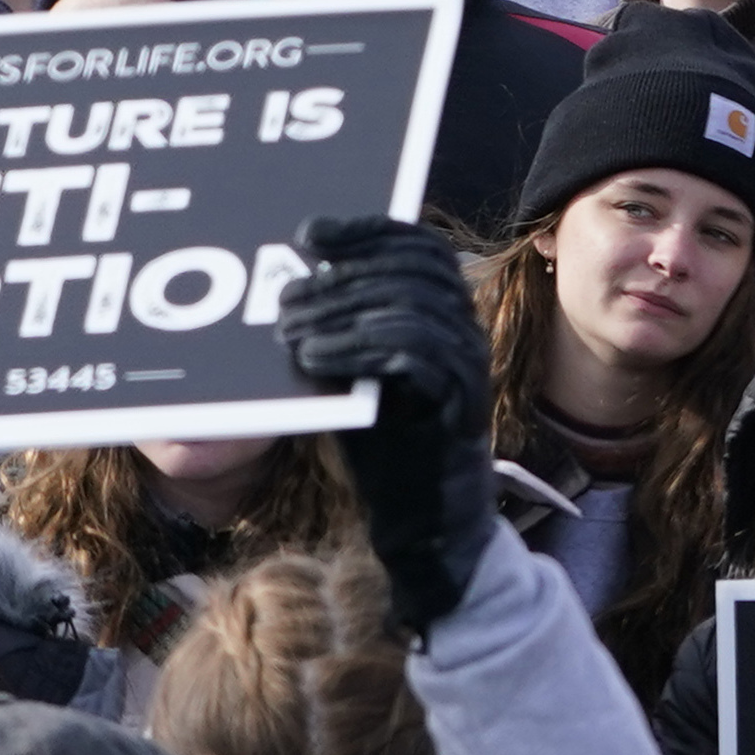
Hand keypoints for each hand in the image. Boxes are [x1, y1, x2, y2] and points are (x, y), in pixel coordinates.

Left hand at [282, 214, 498, 631]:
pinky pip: (418, 356)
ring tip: (291, 332)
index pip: (418, 245)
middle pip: (414, 270)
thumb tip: (295, 283)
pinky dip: (361, 348)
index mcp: (445, 312)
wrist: (423, 524)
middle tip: (285, 300)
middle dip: (343, 276)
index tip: (310, 234)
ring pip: (415, 308)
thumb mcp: (358, 374)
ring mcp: (468, 367)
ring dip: (344, 312)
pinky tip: (316, 358)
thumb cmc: (385, 445)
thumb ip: (345, 328)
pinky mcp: (459, 405)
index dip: (366, 230)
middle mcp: (467, 330)